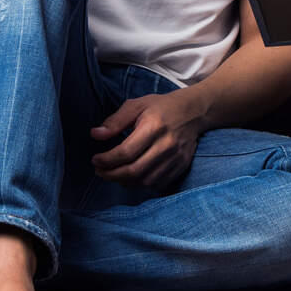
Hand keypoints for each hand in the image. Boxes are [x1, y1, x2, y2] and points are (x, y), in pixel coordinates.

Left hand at [90, 90, 205, 186]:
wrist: (194, 111)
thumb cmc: (162, 107)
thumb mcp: (137, 105)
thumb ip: (115, 121)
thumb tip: (95, 134)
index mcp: (154, 126)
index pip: (126, 152)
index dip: (106, 160)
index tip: (95, 160)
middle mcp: (167, 144)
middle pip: (134, 170)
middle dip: (111, 175)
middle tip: (100, 171)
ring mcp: (176, 157)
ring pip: (145, 181)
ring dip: (125, 182)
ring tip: (114, 174)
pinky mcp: (182, 165)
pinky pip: (158, 184)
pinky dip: (142, 184)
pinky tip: (132, 177)